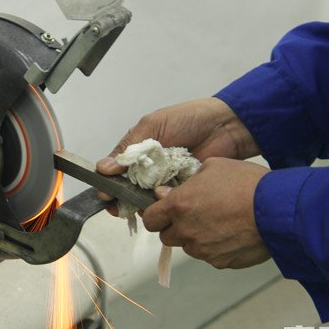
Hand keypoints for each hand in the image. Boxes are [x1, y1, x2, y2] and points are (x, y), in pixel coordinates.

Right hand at [96, 98, 259, 214]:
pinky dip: (163, 204)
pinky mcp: (182, 190)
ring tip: (141, 207)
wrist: (225, 126)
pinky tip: (160, 206)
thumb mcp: (153, 126)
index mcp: (139, 150)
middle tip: (119, 208)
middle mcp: (149, 167)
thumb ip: (129, 148)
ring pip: (146, 198)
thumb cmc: (188, 120)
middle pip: (129, 189)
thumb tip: (103, 168)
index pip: (116, 170)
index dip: (109, 184)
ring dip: (141, 204)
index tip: (105, 195)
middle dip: (122, 199)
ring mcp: (165, 180)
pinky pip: (167, 201)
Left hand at [142, 157, 270, 268]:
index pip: (150, 218)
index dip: (155, 213)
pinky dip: (215, 246)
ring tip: (218, 221)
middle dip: (174, 225)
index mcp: (179, 205)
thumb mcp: (213, 167)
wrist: (278, 209)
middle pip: (166, 236)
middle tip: (193, 213)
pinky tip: (231, 232)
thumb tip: (167, 193)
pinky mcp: (221, 262)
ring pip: (188, 246)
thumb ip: (185, 182)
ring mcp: (203, 250)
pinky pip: (210, 255)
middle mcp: (186, 231)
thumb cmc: (247, 183)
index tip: (163, 208)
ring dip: (195, 236)